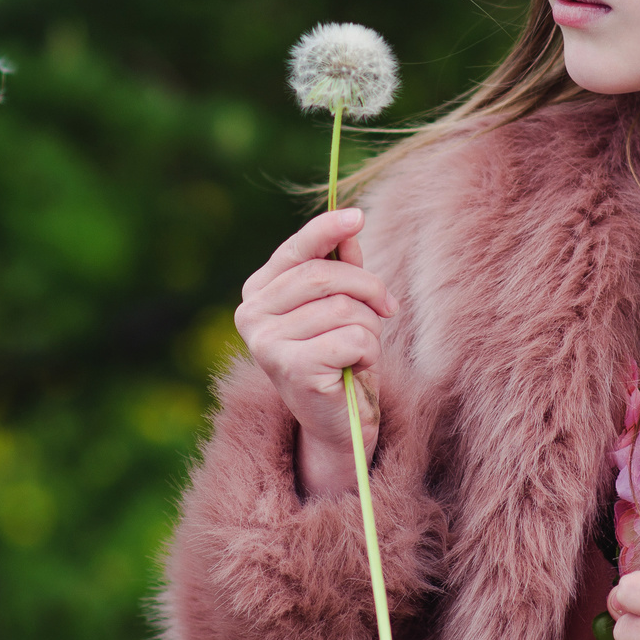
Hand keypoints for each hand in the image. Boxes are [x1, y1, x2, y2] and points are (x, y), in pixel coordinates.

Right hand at [235, 207, 395, 497]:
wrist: (339, 422)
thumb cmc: (339, 358)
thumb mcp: (342, 305)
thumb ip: (341, 266)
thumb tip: (350, 227)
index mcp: (257, 293)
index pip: (295, 250)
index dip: (327, 230)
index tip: (359, 216)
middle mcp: (251, 315)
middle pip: (324, 276)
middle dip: (368, 288)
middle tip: (388, 308)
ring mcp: (266, 343)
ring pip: (343, 308)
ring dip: (369, 327)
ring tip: (360, 349)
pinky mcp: (291, 368)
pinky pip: (352, 338)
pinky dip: (367, 351)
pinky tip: (355, 367)